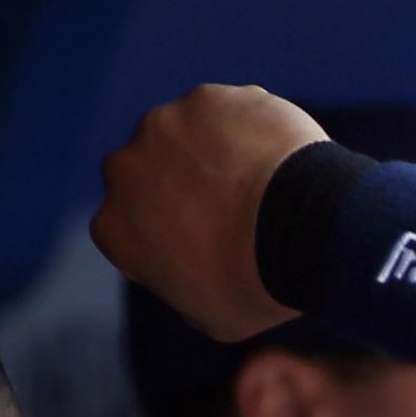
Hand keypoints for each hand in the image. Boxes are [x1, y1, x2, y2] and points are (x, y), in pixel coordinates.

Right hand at [92, 85, 329, 340]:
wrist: (302, 231)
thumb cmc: (258, 286)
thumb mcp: (213, 317)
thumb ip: (186, 291)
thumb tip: (192, 280)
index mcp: (113, 227)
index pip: (129, 228)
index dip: (166, 236)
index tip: (202, 244)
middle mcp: (123, 170)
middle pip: (148, 174)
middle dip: (179, 186)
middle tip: (233, 209)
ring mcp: (163, 126)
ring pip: (184, 137)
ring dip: (213, 153)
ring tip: (262, 183)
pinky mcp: (207, 99)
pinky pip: (226, 115)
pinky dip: (247, 130)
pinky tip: (277, 158)